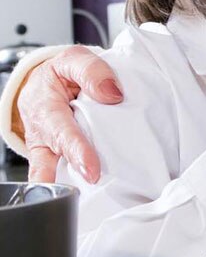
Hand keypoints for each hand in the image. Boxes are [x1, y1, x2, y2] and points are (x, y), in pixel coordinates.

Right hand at [16, 47, 122, 183]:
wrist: (43, 83)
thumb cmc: (59, 73)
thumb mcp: (74, 59)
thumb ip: (91, 70)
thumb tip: (112, 94)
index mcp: (45, 108)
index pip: (62, 132)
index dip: (76, 151)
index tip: (92, 169)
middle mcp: (42, 133)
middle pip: (54, 158)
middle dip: (72, 174)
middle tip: (94, 183)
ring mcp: (47, 149)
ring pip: (52, 172)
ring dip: (69, 185)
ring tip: (90, 197)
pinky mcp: (55, 157)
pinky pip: (60, 175)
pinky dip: (71, 186)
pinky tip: (91, 194)